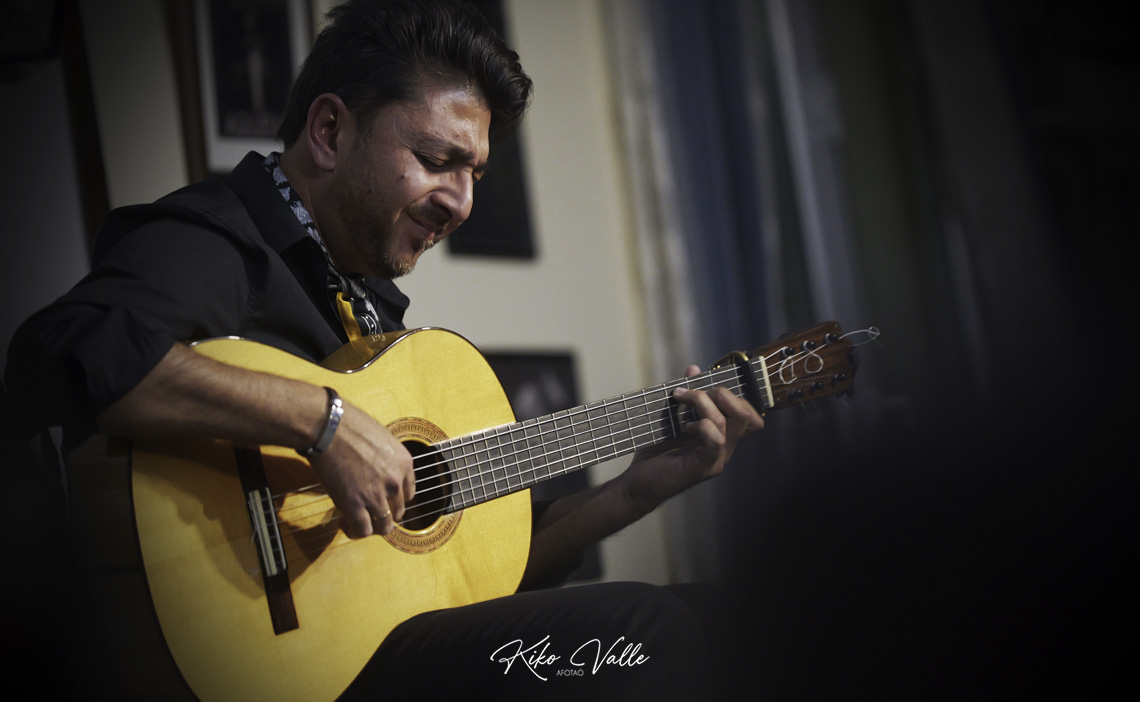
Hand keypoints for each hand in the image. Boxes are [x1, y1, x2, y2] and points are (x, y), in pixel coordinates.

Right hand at [309, 402, 414, 537]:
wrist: (327, 426)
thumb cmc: (348, 426)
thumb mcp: (380, 440)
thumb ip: (385, 460)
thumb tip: (377, 471)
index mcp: (404, 463)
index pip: (408, 493)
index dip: (393, 499)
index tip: (381, 499)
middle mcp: (395, 481)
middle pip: (397, 511)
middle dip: (383, 513)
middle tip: (367, 510)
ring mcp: (376, 494)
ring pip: (383, 527)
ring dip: (372, 527)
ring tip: (357, 521)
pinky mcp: (354, 504)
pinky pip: (362, 530)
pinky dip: (354, 532)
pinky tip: (344, 523)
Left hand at [621, 365, 763, 514]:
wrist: (638, 482)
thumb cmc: (656, 452)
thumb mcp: (672, 418)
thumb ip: (687, 396)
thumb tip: (694, 369)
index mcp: (721, 436)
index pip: (748, 414)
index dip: (734, 395)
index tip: (705, 385)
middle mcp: (723, 448)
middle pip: (745, 415)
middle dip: (721, 394)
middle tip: (692, 392)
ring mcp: (715, 459)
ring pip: (727, 423)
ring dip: (702, 403)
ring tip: (680, 399)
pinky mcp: (703, 467)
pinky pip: (715, 441)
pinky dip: (701, 426)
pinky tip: (684, 427)